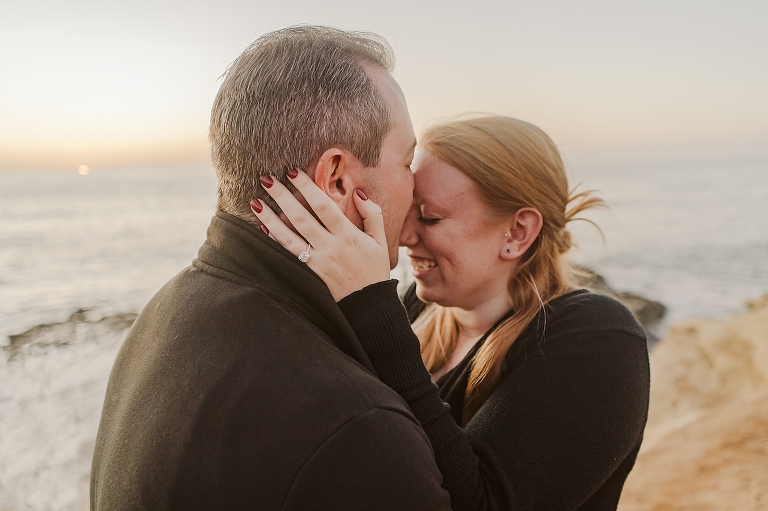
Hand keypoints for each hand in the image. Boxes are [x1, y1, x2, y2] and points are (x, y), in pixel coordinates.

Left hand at [250, 169, 390, 301]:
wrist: (369, 305)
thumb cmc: (375, 270)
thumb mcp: (381, 240)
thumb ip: (373, 214)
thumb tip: (358, 193)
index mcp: (348, 235)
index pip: (323, 206)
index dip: (307, 187)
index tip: (292, 171)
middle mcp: (330, 246)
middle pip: (301, 217)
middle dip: (283, 196)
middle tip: (266, 178)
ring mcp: (318, 261)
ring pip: (289, 236)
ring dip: (270, 218)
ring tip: (255, 202)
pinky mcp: (310, 273)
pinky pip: (289, 254)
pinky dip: (274, 240)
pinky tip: (262, 227)